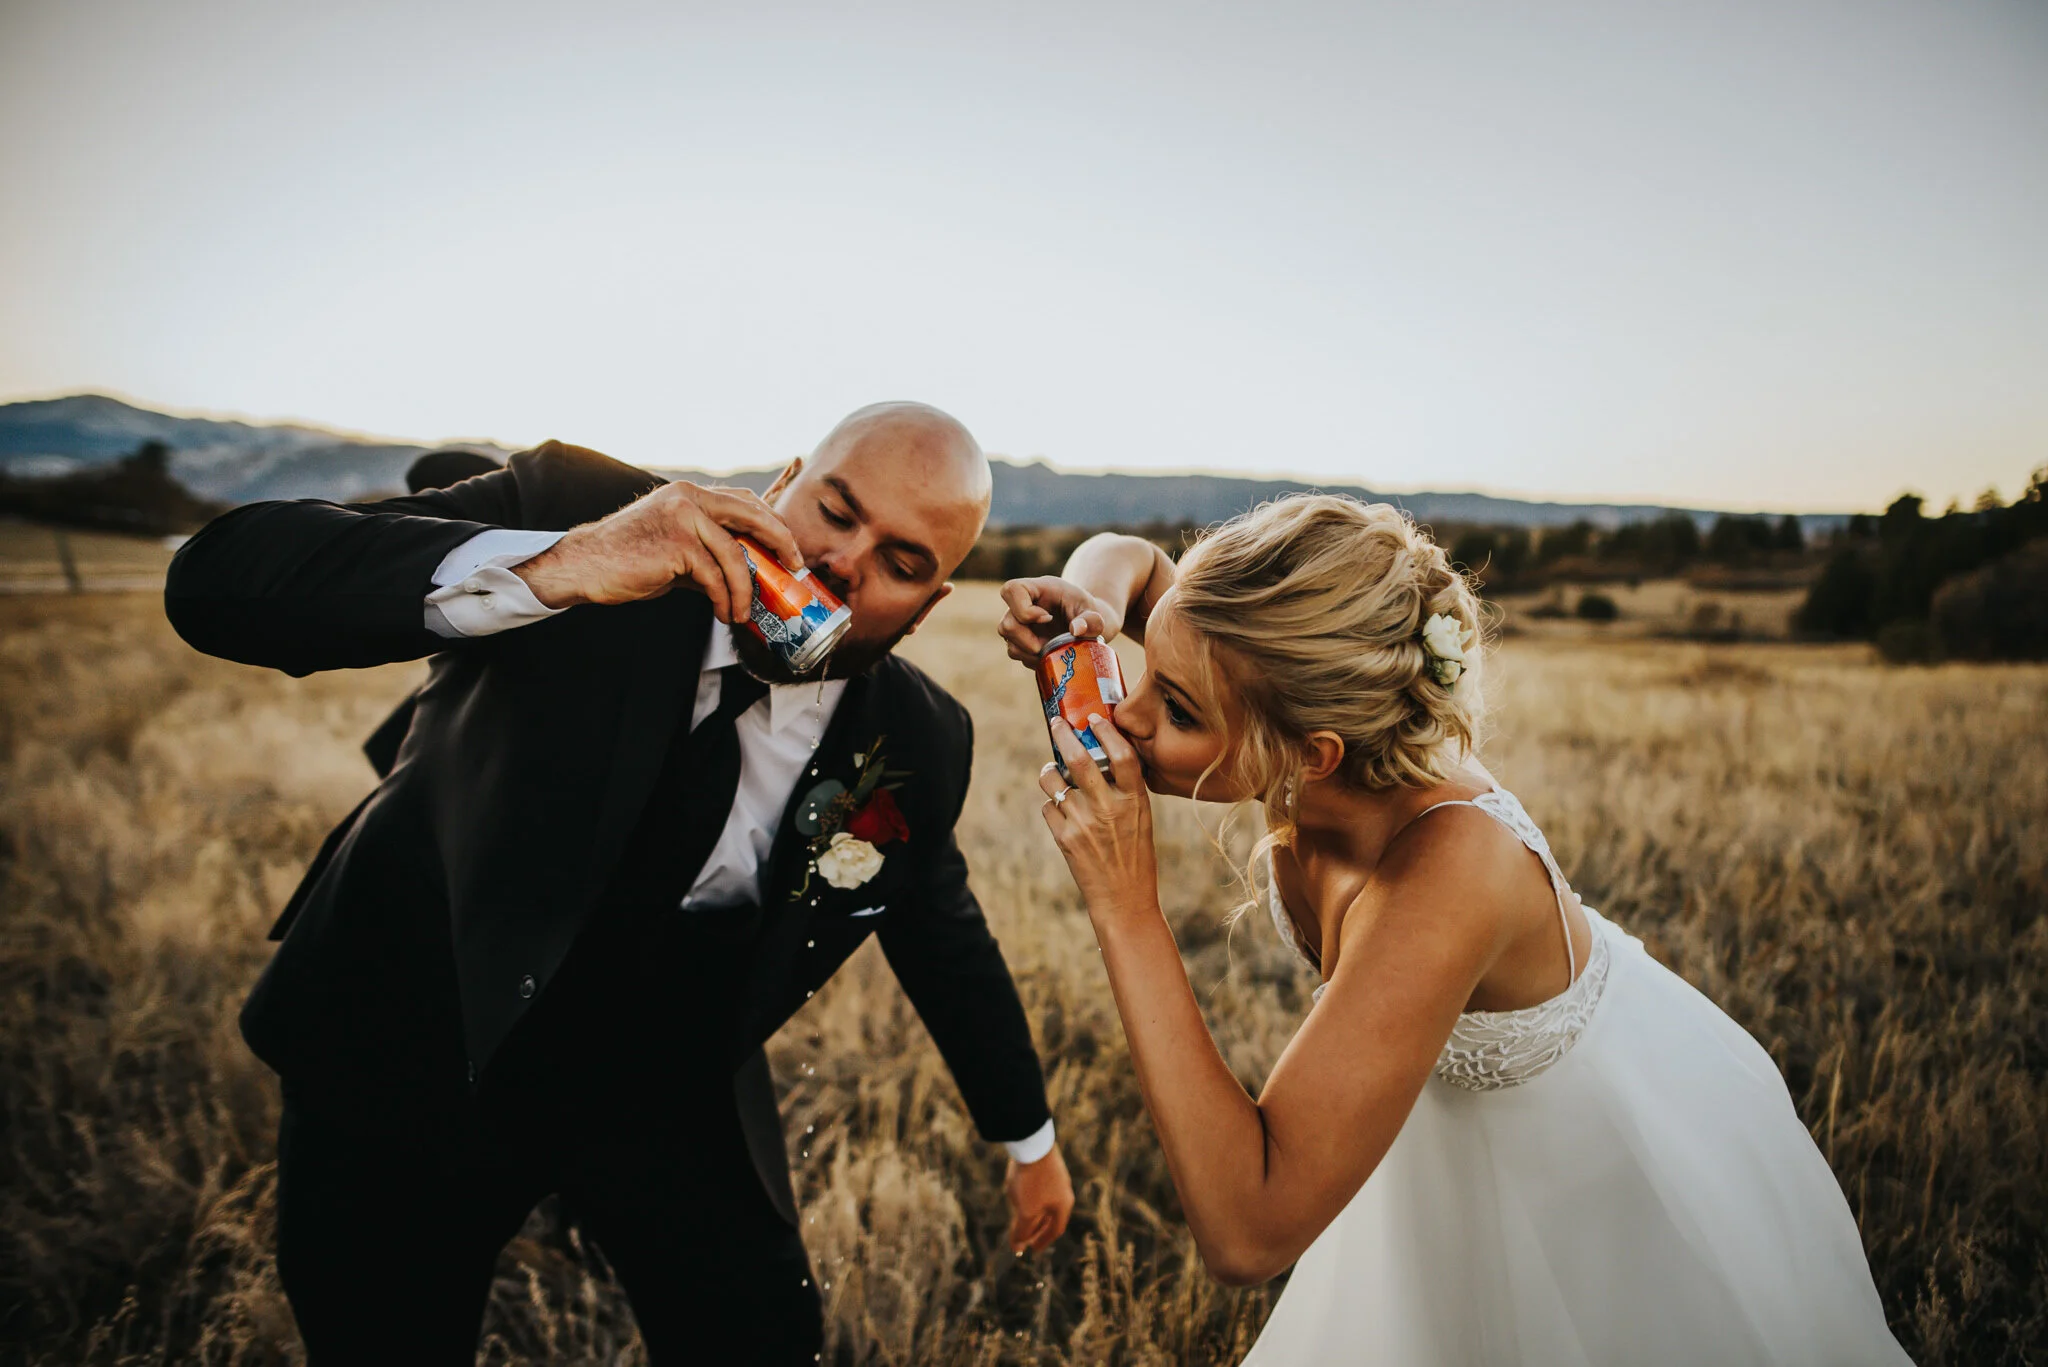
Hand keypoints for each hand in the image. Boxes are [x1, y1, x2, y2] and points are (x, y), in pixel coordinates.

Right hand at [512, 481, 803, 621]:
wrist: (585, 566)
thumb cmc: (629, 560)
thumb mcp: (675, 549)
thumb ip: (708, 551)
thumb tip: (747, 573)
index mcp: (689, 494)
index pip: (744, 500)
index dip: (773, 518)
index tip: (791, 542)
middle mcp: (688, 497)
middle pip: (752, 515)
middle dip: (781, 543)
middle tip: (793, 569)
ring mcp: (682, 517)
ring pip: (735, 554)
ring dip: (746, 589)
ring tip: (743, 612)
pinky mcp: (676, 544)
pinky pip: (715, 576)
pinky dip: (724, 599)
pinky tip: (723, 613)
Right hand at [999, 576, 1123, 664]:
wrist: (1090, 624)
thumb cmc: (1091, 613)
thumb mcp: (1098, 613)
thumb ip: (1092, 620)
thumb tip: (1076, 630)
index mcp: (1040, 589)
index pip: (1012, 590)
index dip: (1024, 609)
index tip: (1047, 618)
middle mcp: (1024, 605)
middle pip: (1006, 622)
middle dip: (1026, 640)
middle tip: (1049, 645)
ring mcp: (1020, 623)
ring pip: (1008, 641)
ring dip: (1029, 652)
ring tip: (1052, 651)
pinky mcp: (1021, 640)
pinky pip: (1016, 653)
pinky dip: (1031, 659)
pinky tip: (1049, 656)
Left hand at [1004, 1144, 1074, 1254]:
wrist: (1031, 1142)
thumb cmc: (1031, 1181)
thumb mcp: (1025, 1211)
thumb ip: (1022, 1231)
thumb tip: (1018, 1247)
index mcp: (1063, 1205)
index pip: (1055, 1230)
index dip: (1043, 1241)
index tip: (1033, 1250)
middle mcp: (1064, 1192)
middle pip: (1051, 1216)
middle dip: (1037, 1228)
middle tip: (1024, 1237)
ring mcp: (1057, 1177)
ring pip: (1045, 1201)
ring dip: (1033, 1212)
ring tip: (1019, 1217)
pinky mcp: (1047, 1165)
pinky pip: (1040, 1187)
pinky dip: (1031, 1197)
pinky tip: (1017, 1193)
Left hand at [1039, 712, 1156, 924]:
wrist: (1124, 899)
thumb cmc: (1135, 855)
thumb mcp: (1140, 818)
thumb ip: (1122, 789)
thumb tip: (1096, 755)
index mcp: (1133, 800)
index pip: (1121, 755)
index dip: (1107, 732)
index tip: (1095, 719)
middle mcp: (1107, 808)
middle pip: (1079, 759)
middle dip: (1063, 735)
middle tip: (1056, 723)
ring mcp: (1083, 822)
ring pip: (1053, 782)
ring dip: (1050, 771)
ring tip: (1053, 771)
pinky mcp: (1064, 837)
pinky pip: (1048, 808)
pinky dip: (1052, 804)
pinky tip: (1062, 811)